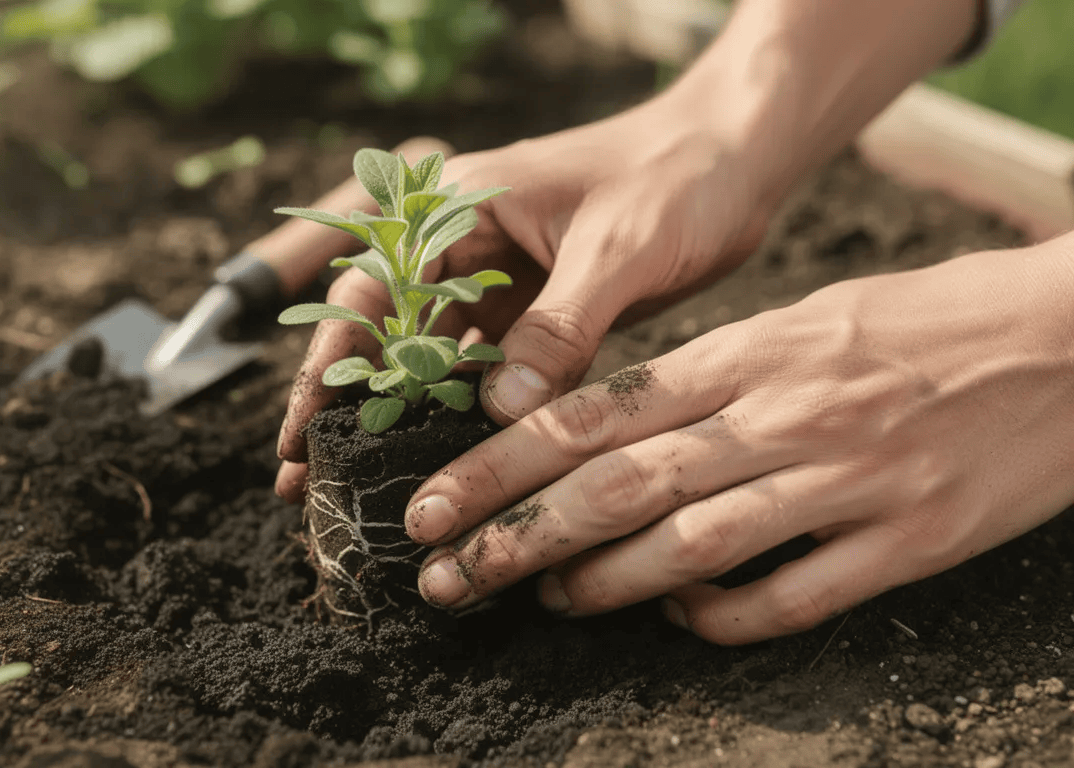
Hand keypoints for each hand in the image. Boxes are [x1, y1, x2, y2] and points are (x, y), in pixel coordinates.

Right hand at [275, 93, 775, 500]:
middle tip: (304, 479)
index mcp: (457, 205)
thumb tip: (504, 411)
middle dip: (344, 403)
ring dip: (397, 417)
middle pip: (383, 332)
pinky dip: (462, 415)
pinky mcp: (533, 316)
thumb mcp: (616, 248)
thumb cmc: (677, 178)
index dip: (331, 363)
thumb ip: (560, 327)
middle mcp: (461, 245)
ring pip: (428, 359)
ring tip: (356, 484)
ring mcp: (496, 283)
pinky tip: (440, 464)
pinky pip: (484, 372)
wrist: (736, 160)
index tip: (302, 429)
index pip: (372, 288)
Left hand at [405, 240, 1073, 644]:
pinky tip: (684, 620)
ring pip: (692, 544)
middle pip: (618, 484)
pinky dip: (726, 617)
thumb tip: (615, 435)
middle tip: (445, 573)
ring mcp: (848, 479)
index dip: (497, 465)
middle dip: (516, 534)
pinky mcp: (912, 539)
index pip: (592, 413)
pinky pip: (796, 596)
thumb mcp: (802, 322)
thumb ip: (709, 377)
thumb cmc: (921, 323)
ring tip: (545, 599)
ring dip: (602, 581)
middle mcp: (783, 414)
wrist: (1068, 336)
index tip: (431, 503)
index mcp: (748, 352)